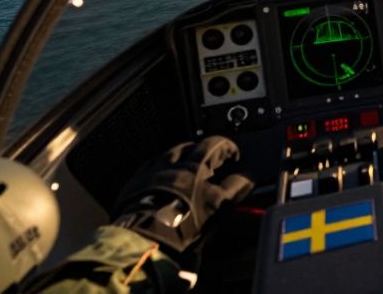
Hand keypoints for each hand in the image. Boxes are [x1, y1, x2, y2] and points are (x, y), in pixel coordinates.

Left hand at [112, 136, 253, 251]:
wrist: (144, 237)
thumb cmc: (182, 223)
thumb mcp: (217, 207)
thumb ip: (234, 188)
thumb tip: (247, 177)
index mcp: (195, 167)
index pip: (217, 145)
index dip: (229, 148)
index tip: (233, 156)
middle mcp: (173, 163)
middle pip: (193, 145)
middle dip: (206, 148)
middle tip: (213, 158)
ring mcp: (152, 171)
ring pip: (170, 153)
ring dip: (183, 154)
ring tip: (188, 163)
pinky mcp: (136, 182)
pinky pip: (150, 164)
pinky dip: (160, 165)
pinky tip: (162, 174)